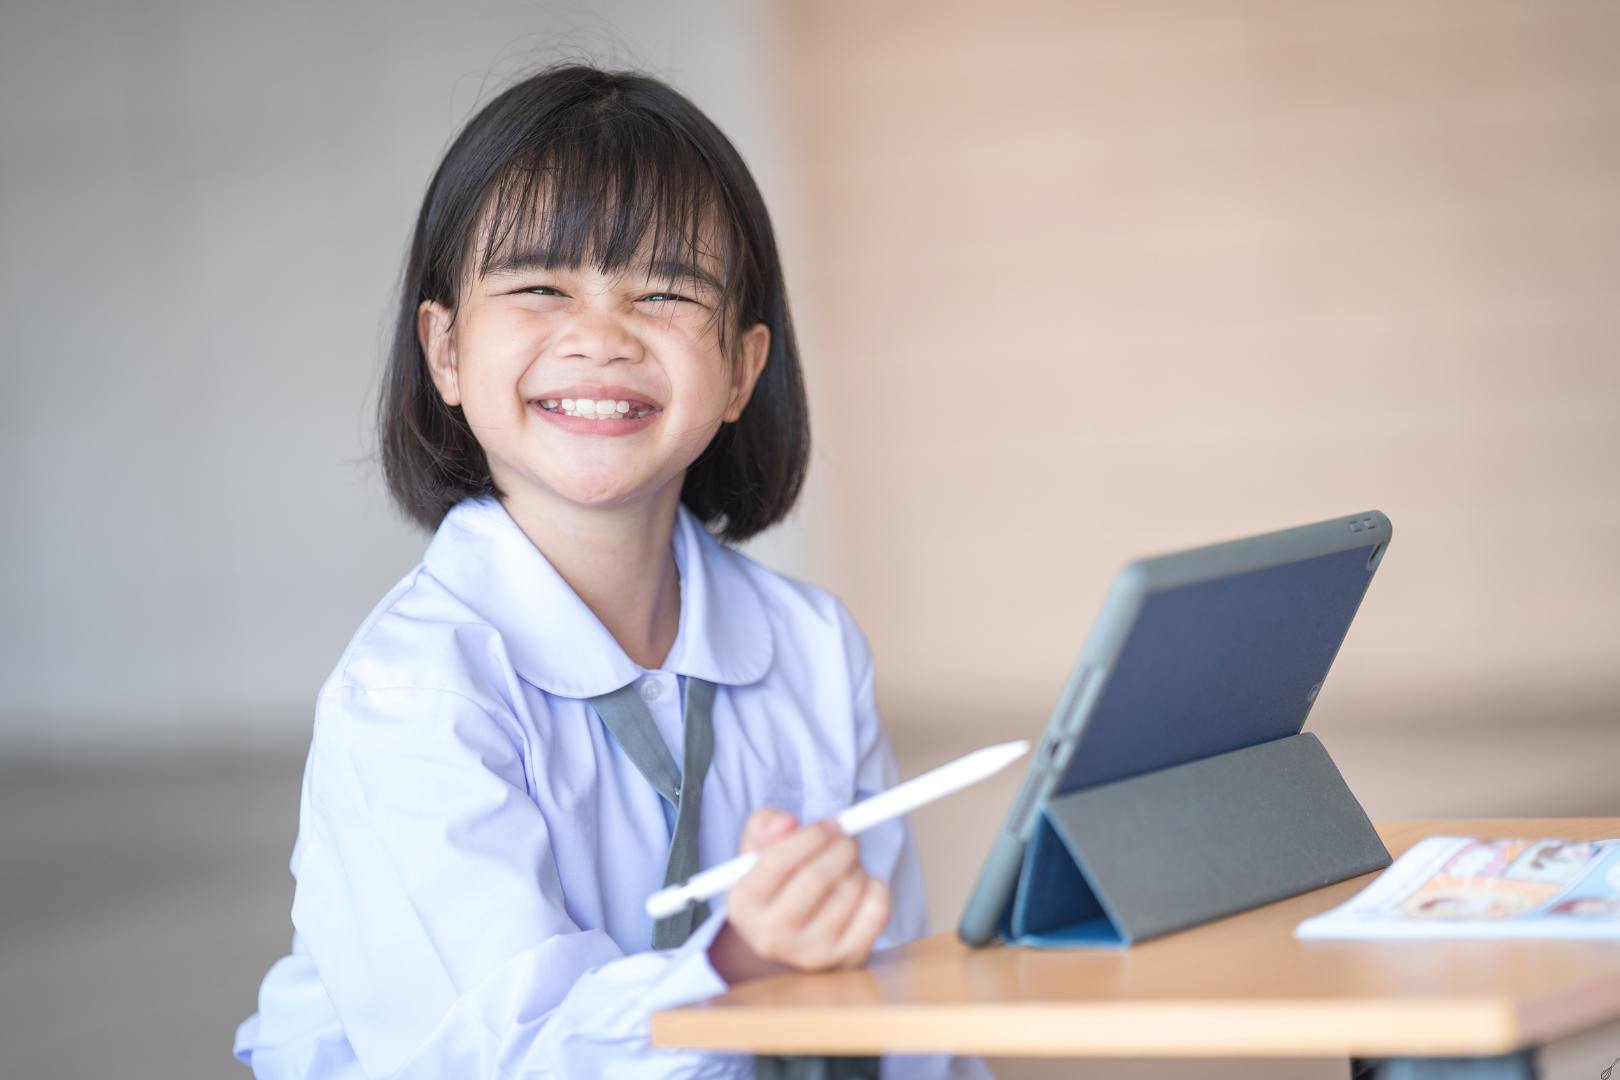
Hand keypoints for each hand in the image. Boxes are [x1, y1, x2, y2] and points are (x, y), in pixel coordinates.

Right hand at [706, 807, 890, 984]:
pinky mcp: (846, 959)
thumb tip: (786, 821)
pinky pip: (875, 911)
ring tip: (849, 865)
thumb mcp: (757, 854)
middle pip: (816, 878)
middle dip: (840, 848)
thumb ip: (765, 826)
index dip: (810, 836)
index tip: (830, 825)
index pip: (777, 862)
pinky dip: (877, 887)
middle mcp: (772, 935)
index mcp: (744, 905)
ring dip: (857, 866)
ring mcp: (810, 953)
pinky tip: (864, 884)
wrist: (790, 942)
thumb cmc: (776, 886)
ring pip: (849, 891)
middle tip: (847, 838)